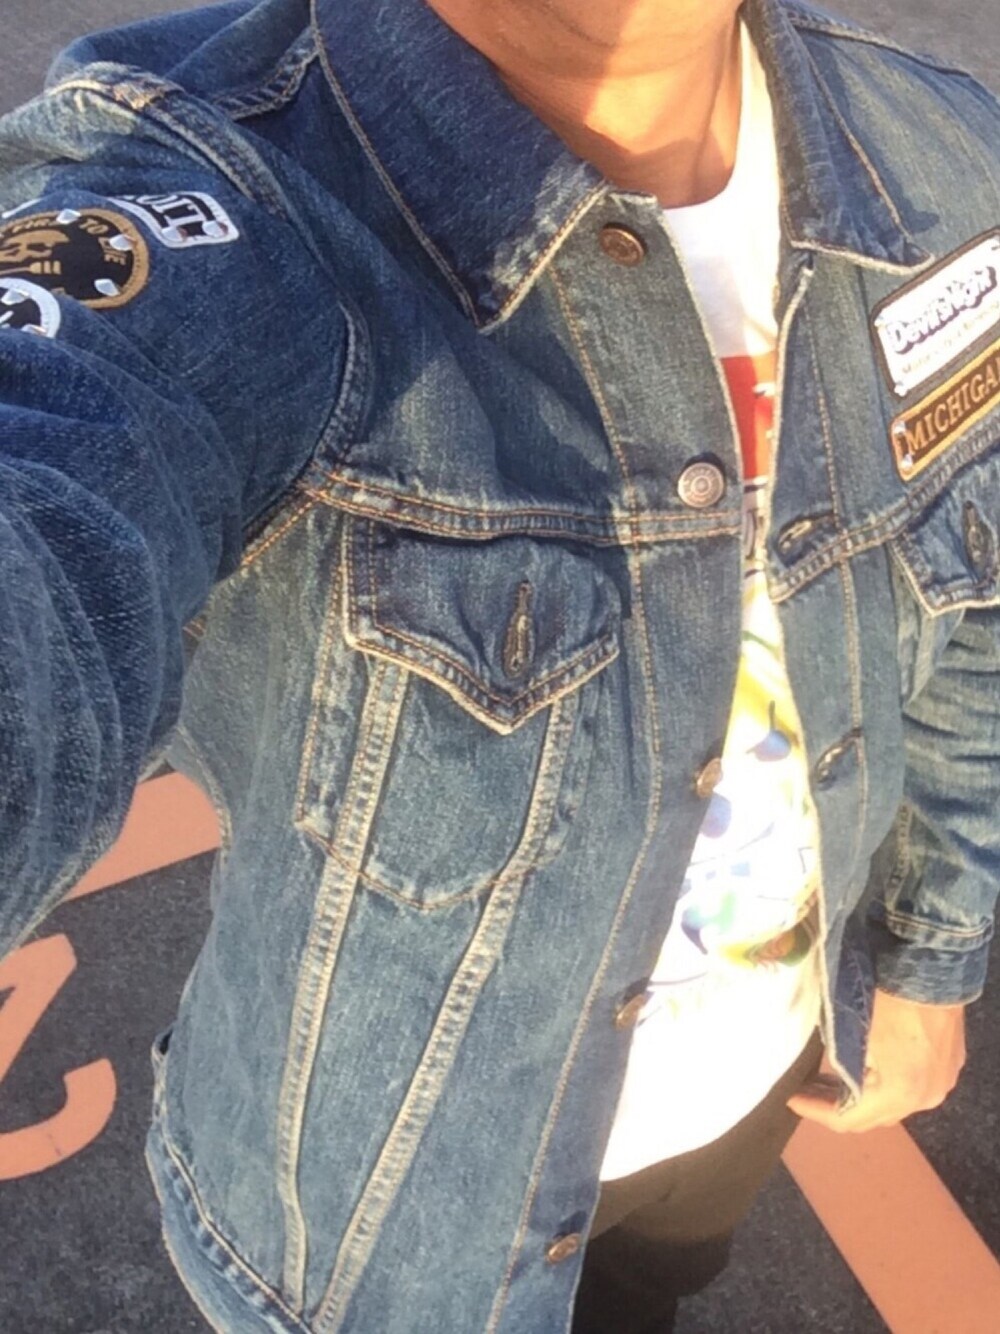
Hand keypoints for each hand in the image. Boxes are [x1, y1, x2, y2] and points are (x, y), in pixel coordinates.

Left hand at [787, 987, 966, 1132]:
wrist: (934, 961)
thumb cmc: (885, 993)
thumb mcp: (849, 1030)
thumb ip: (836, 1062)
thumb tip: (818, 1075)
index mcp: (899, 1093)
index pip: (848, 1119)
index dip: (815, 1110)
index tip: (791, 1098)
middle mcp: (926, 1098)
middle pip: (874, 1116)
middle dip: (837, 1106)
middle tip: (807, 1092)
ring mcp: (942, 1080)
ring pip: (895, 1102)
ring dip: (863, 1095)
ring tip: (830, 1083)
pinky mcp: (949, 1062)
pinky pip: (913, 1084)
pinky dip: (885, 1082)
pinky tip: (866, 1068)